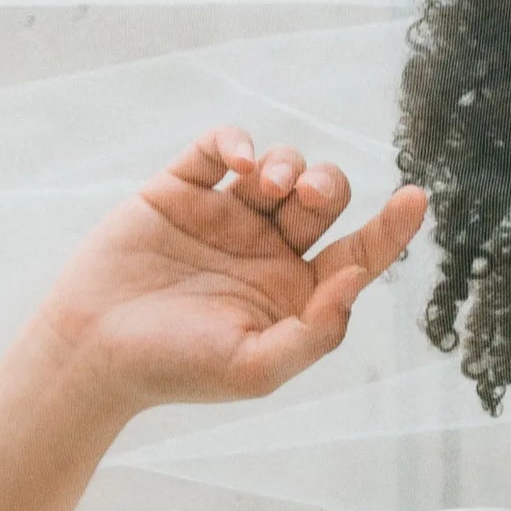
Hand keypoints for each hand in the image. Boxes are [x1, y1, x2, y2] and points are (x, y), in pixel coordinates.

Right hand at [33, 128, 427, 413]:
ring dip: (287, 164)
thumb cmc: (176, 369)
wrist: (93, 350)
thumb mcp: (256, 368)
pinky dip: (237, 141)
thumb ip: (317, 331)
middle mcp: (268, 251)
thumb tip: (360, 279)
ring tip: (268, 185)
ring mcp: (226, 215)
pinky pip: (220, 147)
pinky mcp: (182, 188)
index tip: (417, 199)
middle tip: (307, 196)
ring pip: (280, 166)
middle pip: (324, 198)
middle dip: (327, 185)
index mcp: (296, 294)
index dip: (392, 228)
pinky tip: (239, 161)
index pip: (359, 253)